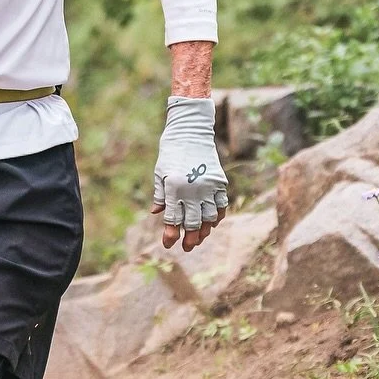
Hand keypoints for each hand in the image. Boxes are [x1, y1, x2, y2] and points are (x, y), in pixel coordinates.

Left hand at [151, 95, 228, 251]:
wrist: (190, 131)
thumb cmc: (170, 152)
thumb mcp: (160, 173)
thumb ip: (160, 195)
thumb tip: (156, 213)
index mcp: (173, 188)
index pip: (173, 219)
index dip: (170, 235)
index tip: (168, 245)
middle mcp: (191, 190)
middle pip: (193, 223)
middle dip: (190, 238)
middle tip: (187, 247)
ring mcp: (207, 186)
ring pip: (209, 217)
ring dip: (205, 231)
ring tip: (200, 238)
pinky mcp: (219, 181)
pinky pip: (221, 205)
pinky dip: (218, 216)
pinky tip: (213, 223)